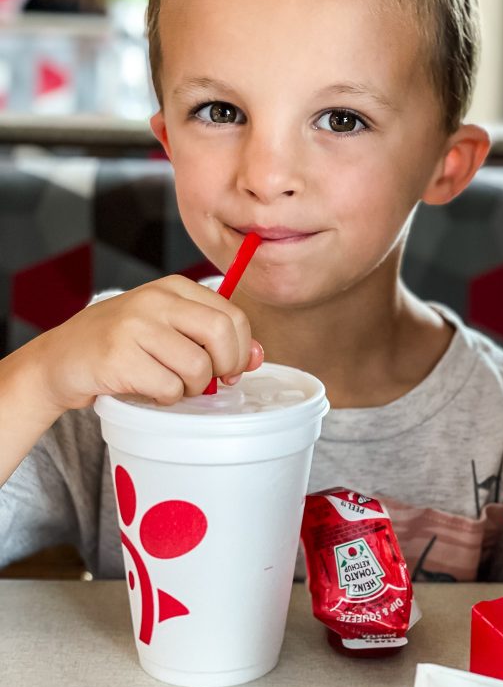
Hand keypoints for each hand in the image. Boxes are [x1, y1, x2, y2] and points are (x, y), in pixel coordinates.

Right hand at [36, 275, 262, 412]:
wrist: (60, 358)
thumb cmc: (121, 344)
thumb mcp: (168, 328)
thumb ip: (212, 337)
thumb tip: (258, 356)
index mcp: (173, 288)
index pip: (232, 315)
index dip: (241, 349)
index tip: (231, 368)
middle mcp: (155, 300)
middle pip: (221, 334)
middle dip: (225, 367)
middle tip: (211, 382)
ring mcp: (135, 326)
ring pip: (197, 366)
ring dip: (191, 388)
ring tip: (172, 385)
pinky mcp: (118, 357)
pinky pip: (168, 388)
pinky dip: (166, 398)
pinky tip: (149, 390)